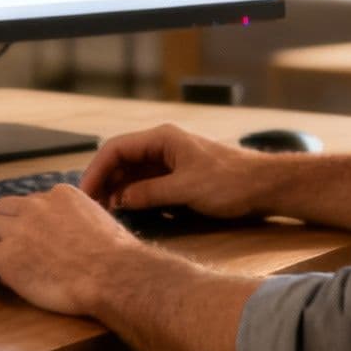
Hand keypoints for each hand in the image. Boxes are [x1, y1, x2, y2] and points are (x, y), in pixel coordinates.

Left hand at [0, 184, 140, 316]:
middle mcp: (35, 206)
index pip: (29, 201)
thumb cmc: (116, 258)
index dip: (22, 219)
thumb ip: (76, 221)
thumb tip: (62, 237)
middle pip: (0, 208)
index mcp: (59, 195)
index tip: (22, 234)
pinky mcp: (7, 257)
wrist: (112, 275)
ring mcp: (19, 230)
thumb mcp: (98, 222)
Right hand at [79, 123, 267, 219]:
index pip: (116, 148)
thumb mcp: (186, 189)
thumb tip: (120, 200)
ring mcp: (170, 161)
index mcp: (162, 139)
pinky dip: (135, 195)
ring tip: (103, 212)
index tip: (85, 193)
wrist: (265, 186)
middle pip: (121, 160)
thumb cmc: (230, 182)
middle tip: (89, 207)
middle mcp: (163, 146)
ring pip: (133, 173)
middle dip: (104, 182)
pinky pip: (147, 183)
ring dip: (118, 190)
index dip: (96, 170)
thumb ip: (150, 193)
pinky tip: (127, 211)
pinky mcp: (179, 176)